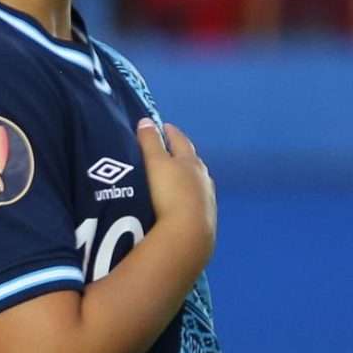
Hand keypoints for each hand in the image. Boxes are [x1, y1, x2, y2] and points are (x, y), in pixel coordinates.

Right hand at [139, 118, 214, 245]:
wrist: (188, 231)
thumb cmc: (170, 193)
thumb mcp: (156, 164)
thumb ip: (151, 143)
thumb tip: (146, 121)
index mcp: (190, 161)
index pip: (180, 141)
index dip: (170, 132)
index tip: (162, 126)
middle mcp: (202, 176)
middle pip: (191, 159)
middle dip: (180, 152)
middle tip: (168, 149)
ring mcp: (206, 196)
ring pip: (195, 179)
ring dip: (186, 175)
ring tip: (173, 176)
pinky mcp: (205, 214)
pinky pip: (195, 197)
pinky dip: (187, 194)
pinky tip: (180, 200)